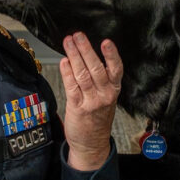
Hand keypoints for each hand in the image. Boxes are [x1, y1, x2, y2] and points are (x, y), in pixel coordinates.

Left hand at [60, 34, 122, 170]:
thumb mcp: (107, 98)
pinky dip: (67, 72)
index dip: (111, 55)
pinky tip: (64, 62)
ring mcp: (92, 101)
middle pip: (96, 68)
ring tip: (68, 43)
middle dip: (86, 50)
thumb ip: (101, 80)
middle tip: (78, 35)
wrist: (92, 144)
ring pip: (83, 75)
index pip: (116, 69)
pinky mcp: (78, 108)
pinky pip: (72, 87)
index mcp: (114, 90)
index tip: (106, 42)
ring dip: (74, 56)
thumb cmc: (98, 119)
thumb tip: (86, 56)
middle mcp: (105, 95)